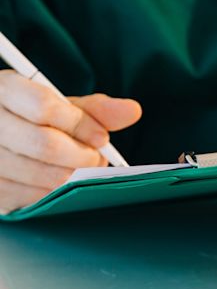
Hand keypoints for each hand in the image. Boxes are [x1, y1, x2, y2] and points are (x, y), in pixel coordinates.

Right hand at [0, 70, 141, 213]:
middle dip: (82, 155)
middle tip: (97, 158)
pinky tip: (59, 182)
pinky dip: (54, 193)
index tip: (102, 137)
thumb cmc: (28, 117)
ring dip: (72, 176)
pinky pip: (29, 198)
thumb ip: (93, 109)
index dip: (81, 124)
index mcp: (3, 91)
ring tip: (81, 169)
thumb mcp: (56, 105)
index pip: (46, 107)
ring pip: (38, 175)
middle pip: (45, 144)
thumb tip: (132, 111)